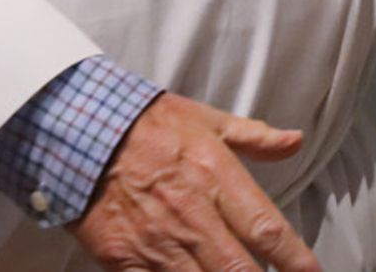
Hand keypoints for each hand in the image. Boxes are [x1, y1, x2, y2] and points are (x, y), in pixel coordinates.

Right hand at [69, 93, 318, 271]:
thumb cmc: (146, 123)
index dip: (296, 261)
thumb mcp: (205, 120)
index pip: (268, 229)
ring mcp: (158, 241)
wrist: (78, 128)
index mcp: (216, 176)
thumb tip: (295, 140)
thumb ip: (253, 137)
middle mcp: (192, 214)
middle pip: (240, 270)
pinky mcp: (125, 259)